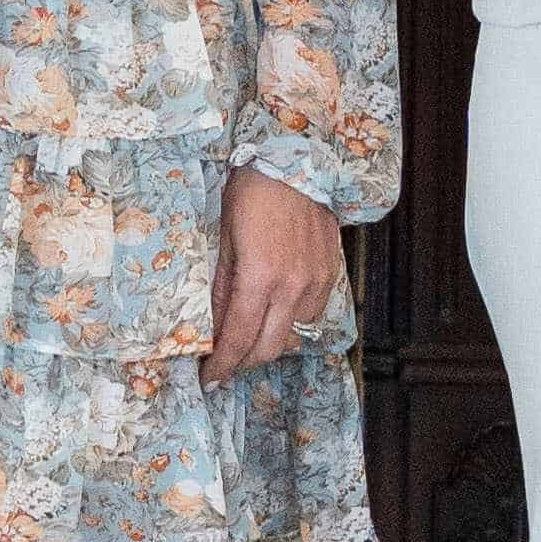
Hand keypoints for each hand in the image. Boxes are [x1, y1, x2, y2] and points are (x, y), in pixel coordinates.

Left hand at [203, 165, 348, 382]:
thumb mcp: (223, 240)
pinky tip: (276, 310)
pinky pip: (311, 313)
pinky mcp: (331, 274)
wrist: (296, 163)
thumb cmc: (251, 195)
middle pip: (269, 348)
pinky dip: (292, 320)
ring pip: (293, 334)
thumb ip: (222, 288)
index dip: (222, 364)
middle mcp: (293, 286)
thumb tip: (214, 326)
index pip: (239, 338)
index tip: (209, 378)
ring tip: (250, 334)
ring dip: (269, 341)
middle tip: (227, 363)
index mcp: (260, 277)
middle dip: (244, 362)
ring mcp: (316, 282)